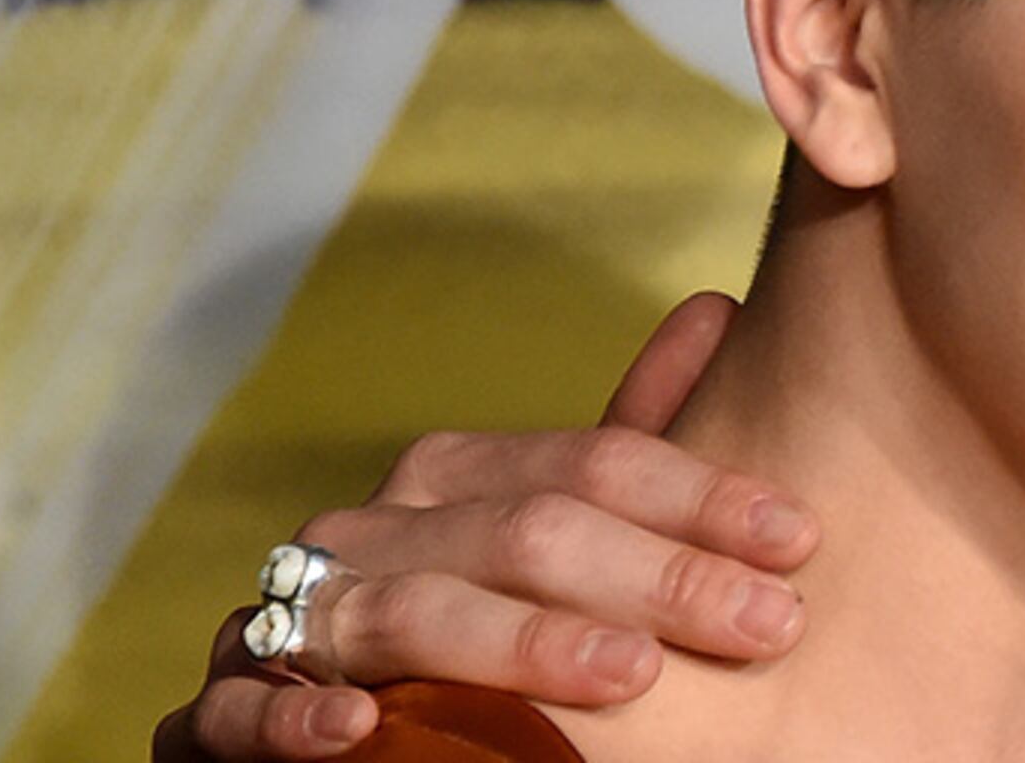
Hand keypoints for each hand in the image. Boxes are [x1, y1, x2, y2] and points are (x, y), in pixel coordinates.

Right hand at [151, 293, 817, 758]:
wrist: (337, 736)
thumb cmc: (474, 632)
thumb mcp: (561, 543)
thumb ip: (634, 443)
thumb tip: (715, 305)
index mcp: (453, 479)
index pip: (593, 463)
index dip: (704, 497)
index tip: (802, 539)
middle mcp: (371, 532)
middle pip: (527, 532)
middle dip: (661, 578)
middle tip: (772, 622)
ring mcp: (290, 619)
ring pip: (410, 615)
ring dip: (525, 645)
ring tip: (633, 676)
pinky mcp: (221, 716)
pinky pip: (243, 709)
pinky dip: (294, 716)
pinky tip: (361, 730)